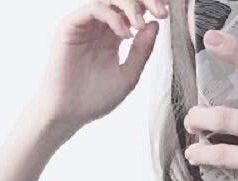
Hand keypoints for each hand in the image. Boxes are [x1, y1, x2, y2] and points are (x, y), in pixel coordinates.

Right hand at [32, 1, 168, 139]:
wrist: (69, 113)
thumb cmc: (96, 98)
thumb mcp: (128, 76)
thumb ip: (142, 51)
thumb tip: (156, 24)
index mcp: (114, 34)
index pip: (135, 10)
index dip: (152, 5)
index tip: (168, 13)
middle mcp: (100, 25)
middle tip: (162, 11)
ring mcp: (86, 23)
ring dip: (130, 6)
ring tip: (140, 25)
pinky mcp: (71, 25)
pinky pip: (93, 8)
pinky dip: (111, 16)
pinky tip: (124, 34)